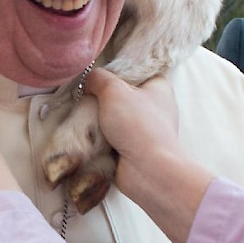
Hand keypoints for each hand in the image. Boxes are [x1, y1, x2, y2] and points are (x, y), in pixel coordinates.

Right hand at [85, 68, 213, 242]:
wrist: (148, 171)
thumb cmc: (137, 125)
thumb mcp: (113, 90)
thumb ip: (97, 77)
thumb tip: (88, 81)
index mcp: (158, 87)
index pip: (134, 70)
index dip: (115, 71)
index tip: (97, 76)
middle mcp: (154, 106)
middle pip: (119, 94)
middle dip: (101, 97)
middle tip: (86, 97)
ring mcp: (143, 128)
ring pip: (112, 115)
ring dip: (98, 118)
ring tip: (85, 117)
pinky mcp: (133, 147)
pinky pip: (110, 135)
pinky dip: (99, 136)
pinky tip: (89, 134)